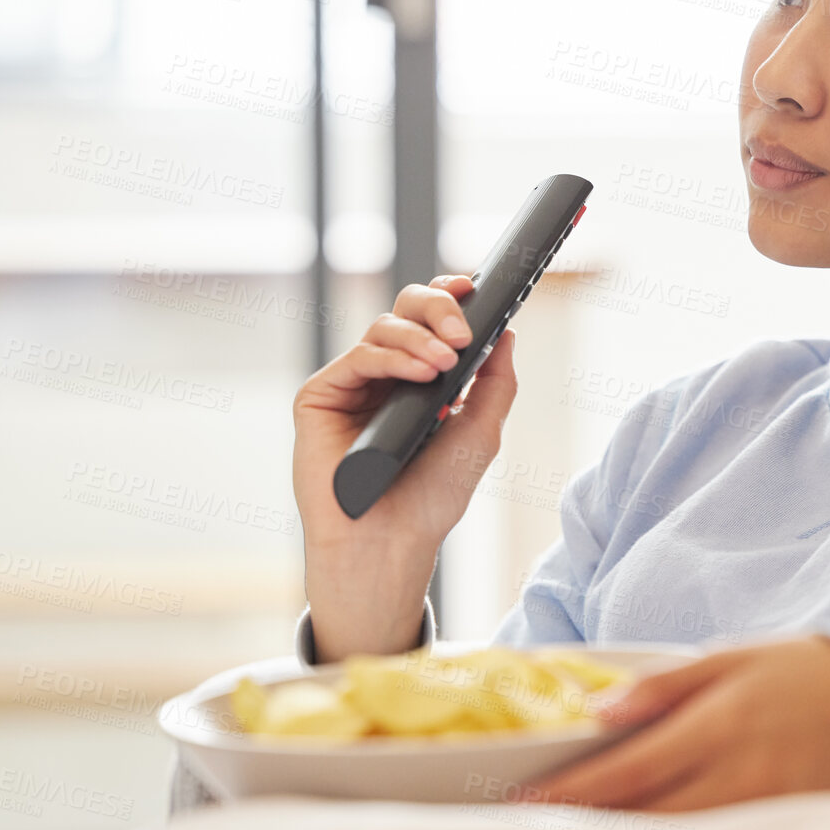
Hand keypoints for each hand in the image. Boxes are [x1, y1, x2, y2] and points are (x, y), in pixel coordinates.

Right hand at [292, 274, 517, 659]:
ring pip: (382, 326)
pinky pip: (358, 356)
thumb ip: (496, 384)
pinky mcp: (322, 396)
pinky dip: (392, 357)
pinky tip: (420, 374)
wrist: (391, 542)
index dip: (450, 297)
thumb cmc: (431, 497)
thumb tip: (508, 332)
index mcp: (421, 378)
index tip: (473, 287)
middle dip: (437, 305)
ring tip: (446, 363)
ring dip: (420, 337)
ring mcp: (353, 383)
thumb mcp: (480, 434)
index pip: (433, 320)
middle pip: (405, 309)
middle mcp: (385, 374)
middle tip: (462, 330)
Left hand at [518, 634, 829, 811]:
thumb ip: (662, 686)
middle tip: (532, 823)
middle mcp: (739, 777)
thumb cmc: (794, 672)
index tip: (525, 800)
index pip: (629, 770)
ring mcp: (763, 811)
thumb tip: (598, 712)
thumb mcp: (727, 660)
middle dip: (586, 823)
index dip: (573, 791)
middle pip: (646, 817)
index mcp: (718, 727)